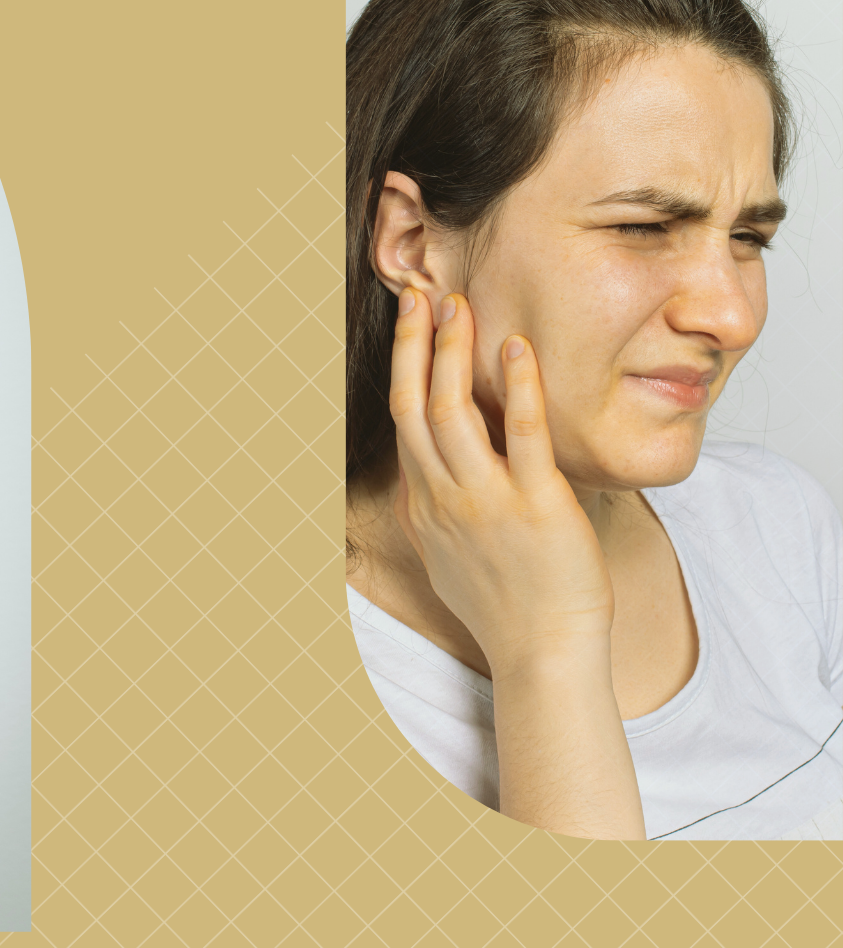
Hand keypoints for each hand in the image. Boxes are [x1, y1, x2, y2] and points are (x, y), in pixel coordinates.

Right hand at [388, 288, 612, 660]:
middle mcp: (444, 497)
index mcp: (426, 505)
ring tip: (458, 306)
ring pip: (452, 412)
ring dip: (451, 353)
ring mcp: (485, 500)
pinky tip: (517, 347)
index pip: (405, 423)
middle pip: (415, 406)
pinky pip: (521, 434)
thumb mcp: (450, 558)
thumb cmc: (506, 609)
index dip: (405, 370)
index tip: (413, 327)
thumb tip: (428, 483)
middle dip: (414, 347)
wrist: (542, 652)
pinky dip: (517, 387)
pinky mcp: (535, 504)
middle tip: (419, 295)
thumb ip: (438, 513)